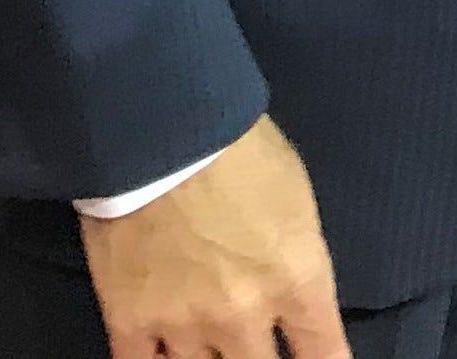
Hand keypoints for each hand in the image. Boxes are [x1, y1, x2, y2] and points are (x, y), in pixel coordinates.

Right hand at [78, 114, 349, 358]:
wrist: (157, 120)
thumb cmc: (237, 143)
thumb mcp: (295, 195)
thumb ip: (296, 257)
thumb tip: (292, 292)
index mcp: (297, 280)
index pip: (326, 356)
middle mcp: (245, 316)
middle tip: (253, 347)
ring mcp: (186, 324)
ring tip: (209, 341)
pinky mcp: (131, 319)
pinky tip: (161, 356)